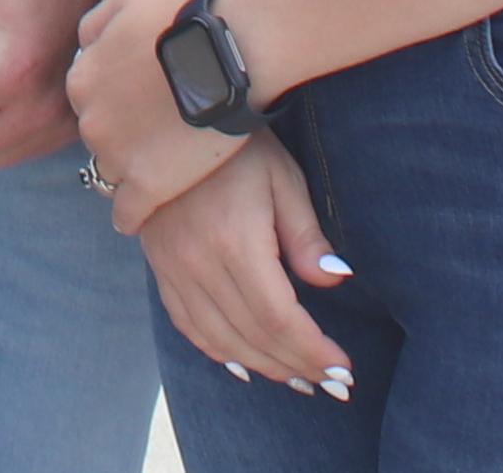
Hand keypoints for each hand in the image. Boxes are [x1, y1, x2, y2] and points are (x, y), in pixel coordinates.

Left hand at [65, 0, 237, 229]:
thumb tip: (84, 46)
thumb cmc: (183, 19)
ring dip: (130, 168)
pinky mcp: (147, 188)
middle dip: (122, 131)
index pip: (88, 97)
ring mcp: (117, 157)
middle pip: (100, 134)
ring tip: (160, 162)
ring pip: (112, 173)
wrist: (228, 54)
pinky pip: (126, 214)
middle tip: (155, 127)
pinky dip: (132, 214)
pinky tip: (145, 210)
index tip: (138, 99)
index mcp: (81, 79)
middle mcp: (90, 121)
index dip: (115, 97)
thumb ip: (97, 22)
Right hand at [136, 134, 351, 401]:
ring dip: (261, 366)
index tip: (343, 369)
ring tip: (297, 379)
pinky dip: (217, 351)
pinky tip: (243, 363)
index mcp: (234, 242)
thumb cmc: (236, 146)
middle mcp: (198, 264)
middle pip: (251, 336)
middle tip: (332, 383)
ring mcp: (173, 270)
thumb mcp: (283, 179)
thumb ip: (306, 236)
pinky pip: (187, 325)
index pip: (278, 318)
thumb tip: (335, 282)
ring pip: (218, 339)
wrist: (169, 119)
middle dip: (295, 365)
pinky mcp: (160, 268)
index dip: (312, 350)